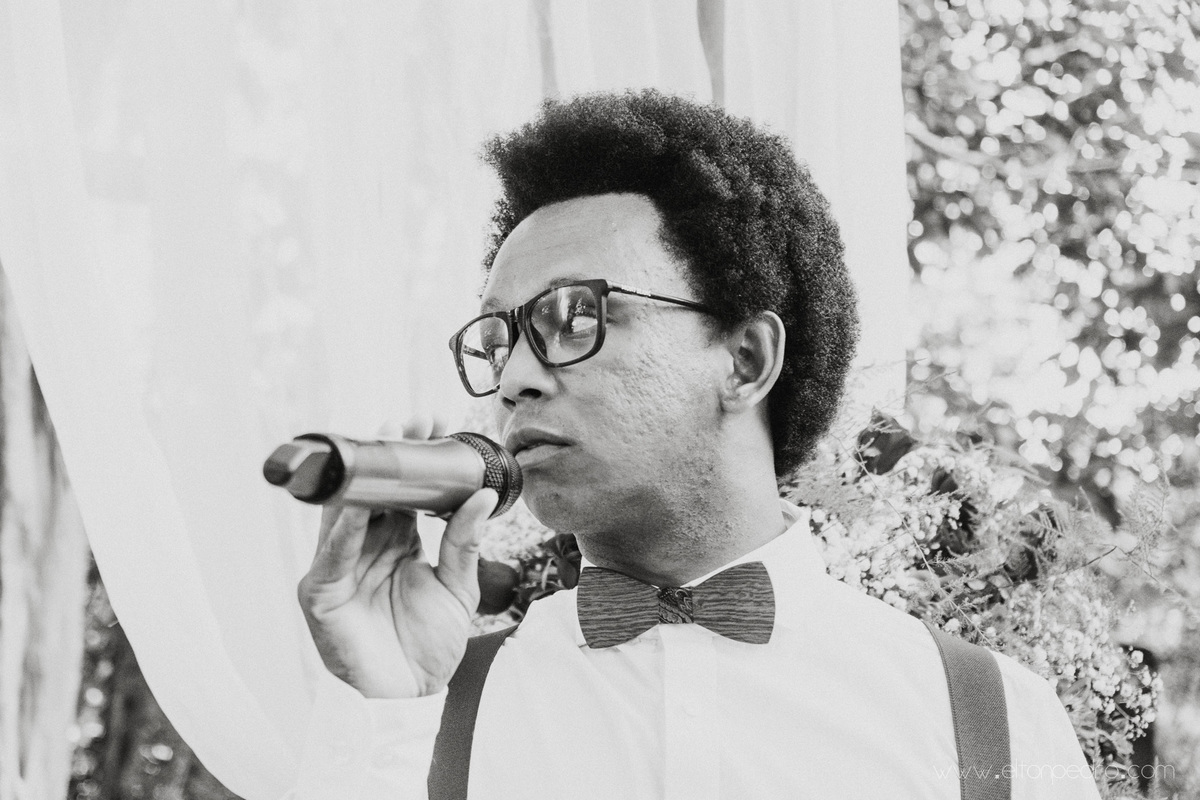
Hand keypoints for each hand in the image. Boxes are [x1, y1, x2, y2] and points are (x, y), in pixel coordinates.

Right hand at [297, 416, 496, 697]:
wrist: (412, 699)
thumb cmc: (427, 646)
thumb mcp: (457, 586)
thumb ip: (465, 541)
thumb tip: (484, 494)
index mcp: (394, 542)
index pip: (400, 490)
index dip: (413, 459)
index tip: (435, 425)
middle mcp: (363, 547)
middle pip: (371, 491)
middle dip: (389, 455)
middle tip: (413, 421)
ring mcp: (339, 567)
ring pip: (345, 512)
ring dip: (365, 479)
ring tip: (385, 444)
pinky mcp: (321, 593)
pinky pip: (332, 555)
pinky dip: (345, 529)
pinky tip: (361, 505)